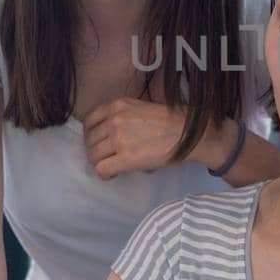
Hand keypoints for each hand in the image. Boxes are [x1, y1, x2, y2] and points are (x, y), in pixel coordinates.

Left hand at [83, 98, 225, 179]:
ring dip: (100, 163)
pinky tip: (113, 174)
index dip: (91, 134)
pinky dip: (105, 174)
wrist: (189, 133)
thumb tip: (112, 136)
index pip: (90, 120)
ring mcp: (118, 138)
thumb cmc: (172, 122)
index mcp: (118, 105)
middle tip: (106, 158)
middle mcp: (115, 119)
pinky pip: (102, 169)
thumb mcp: (142, 108)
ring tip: (112, 166)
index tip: (98, 142)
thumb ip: (124, 117)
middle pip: (90, 140)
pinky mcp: (125, 157)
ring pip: (93, 155)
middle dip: (96, 151)